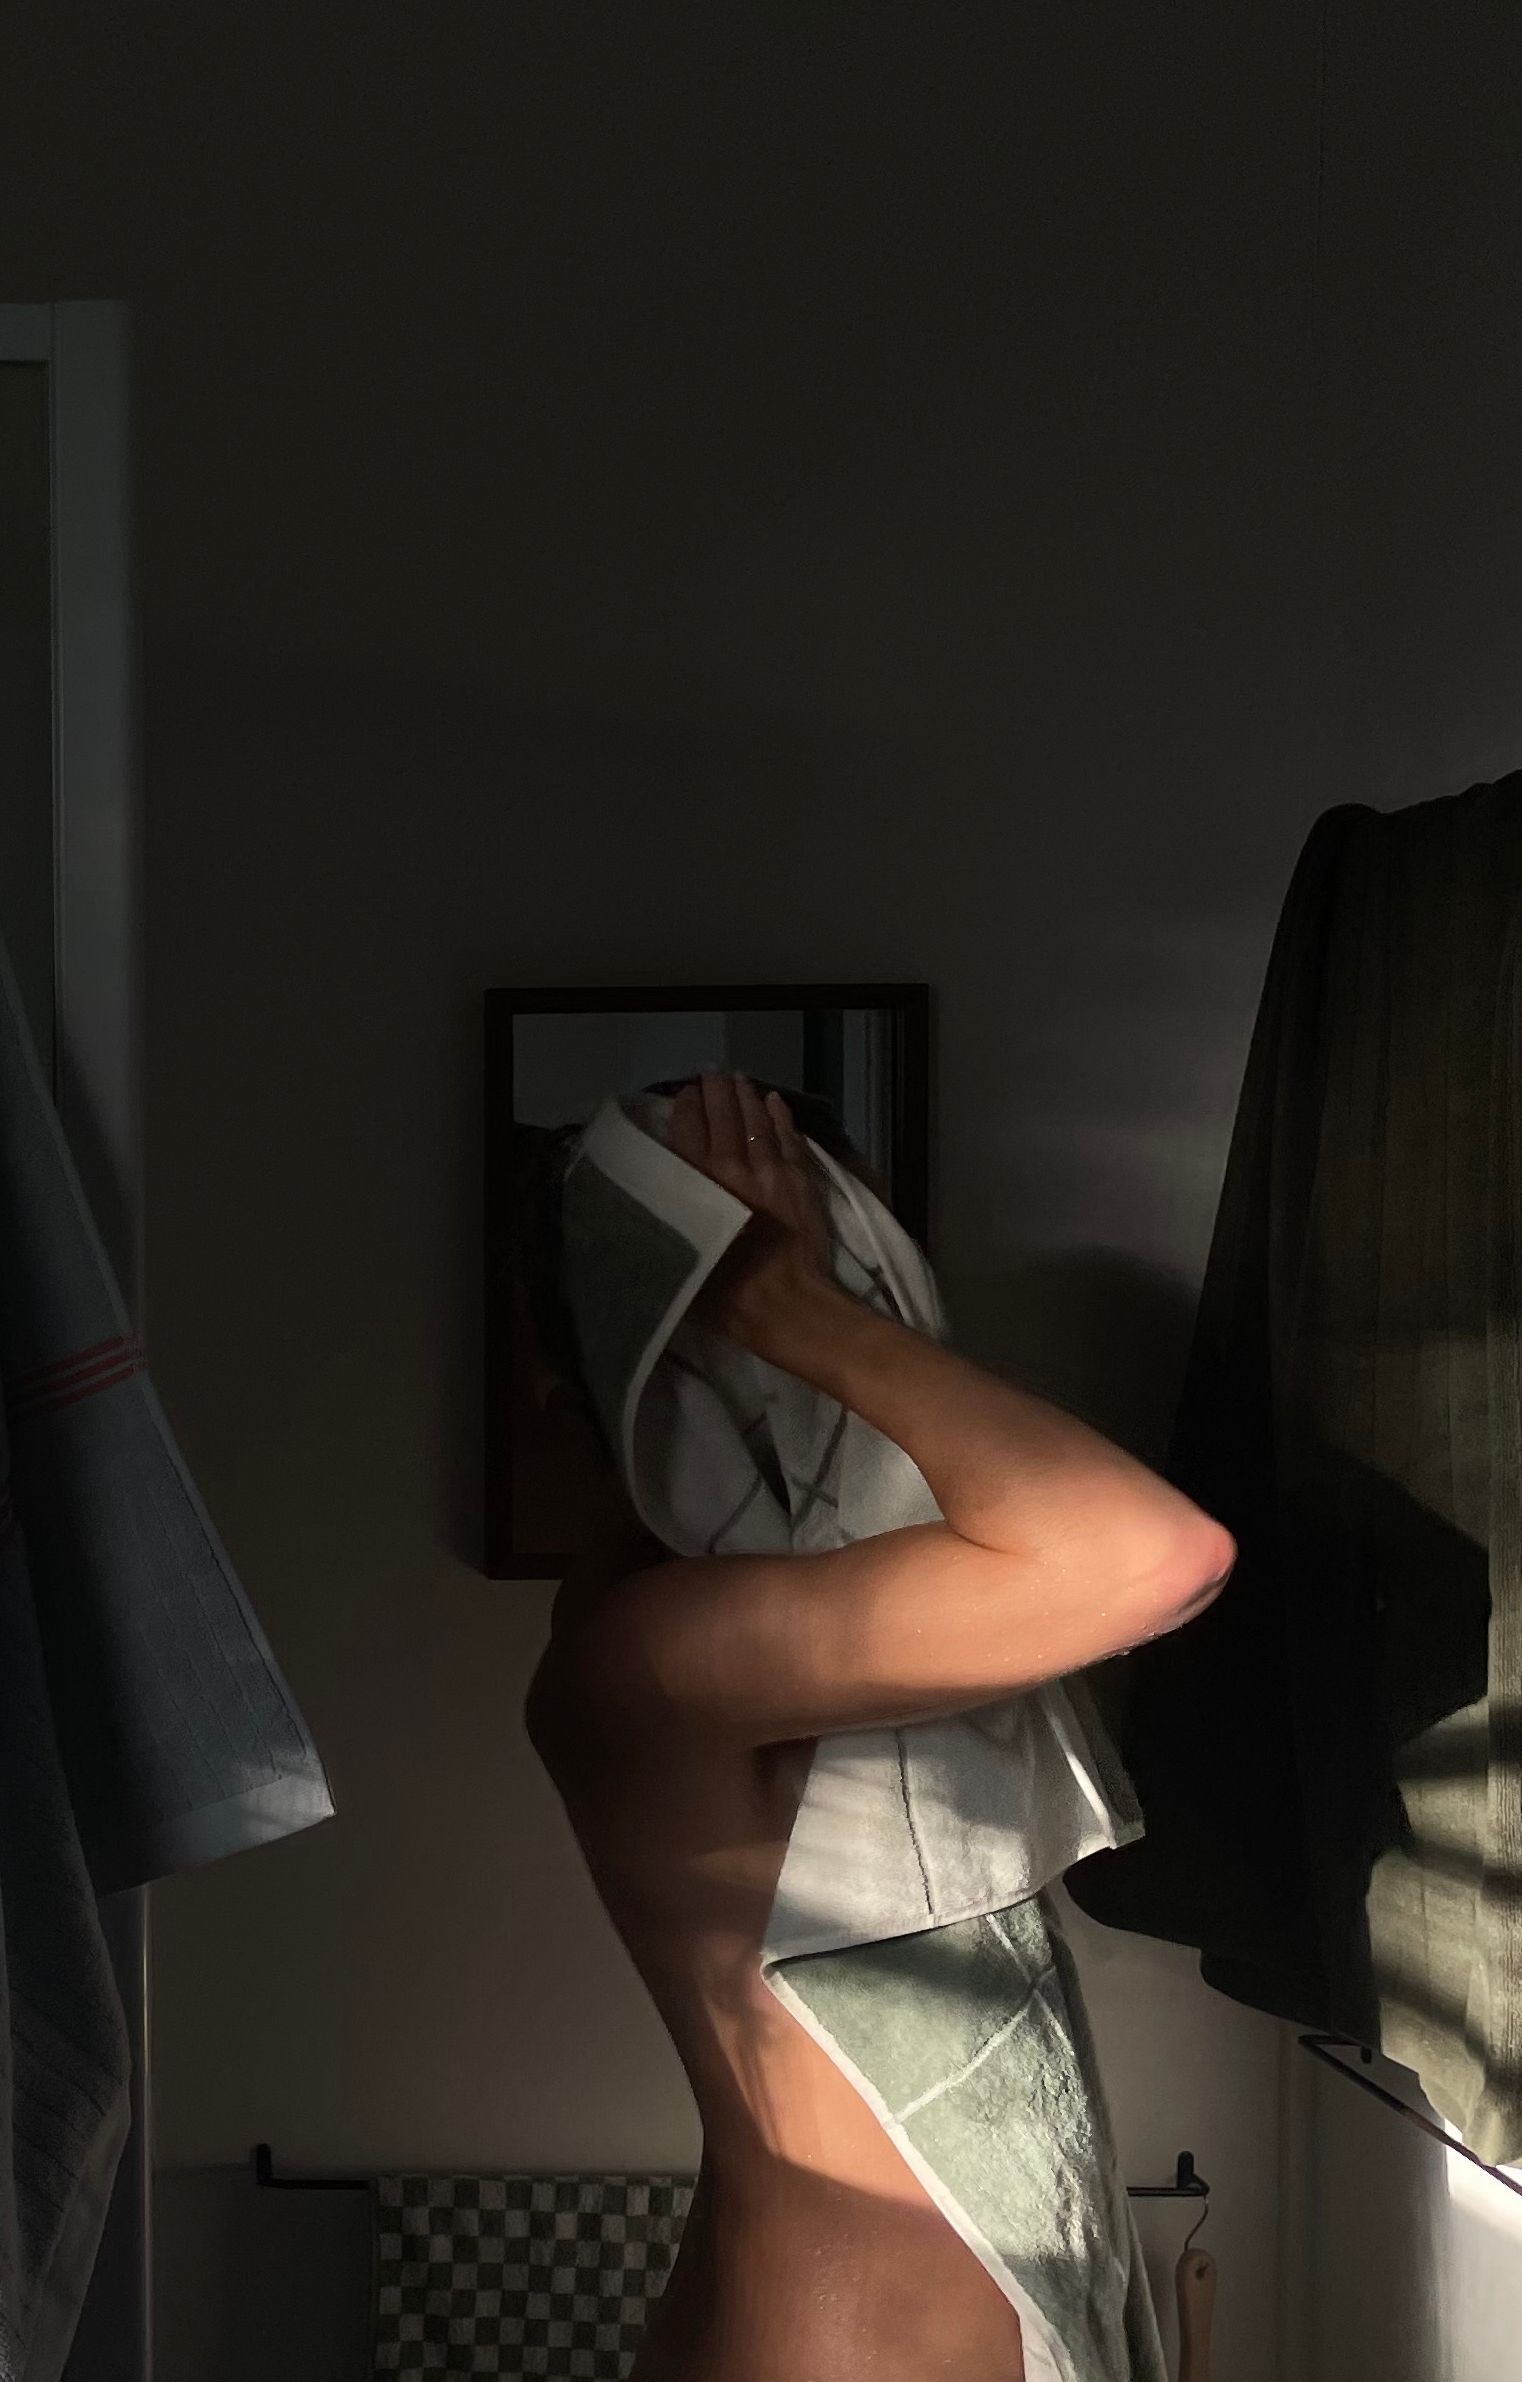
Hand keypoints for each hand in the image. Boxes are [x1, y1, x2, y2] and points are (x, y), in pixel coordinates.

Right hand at [666, 1071, 835, 1346]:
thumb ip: (668, 1219)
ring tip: (738, 1079)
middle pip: (723, 1114)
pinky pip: (788, 1136)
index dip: (687, 1106)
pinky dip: (780, 1116)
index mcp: (697, 1183)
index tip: (685, 1095)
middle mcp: (732, 1166)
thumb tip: (656, 1199)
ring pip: (756, 1119)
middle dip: (715, 1090)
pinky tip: (774, 1102)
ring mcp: (770, 1169)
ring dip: (746, 1095)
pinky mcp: (800, 1179)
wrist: (786, 1304)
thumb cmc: (725, 1295)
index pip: (688, 1129)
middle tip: (709, 1075)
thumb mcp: (679, 1256)